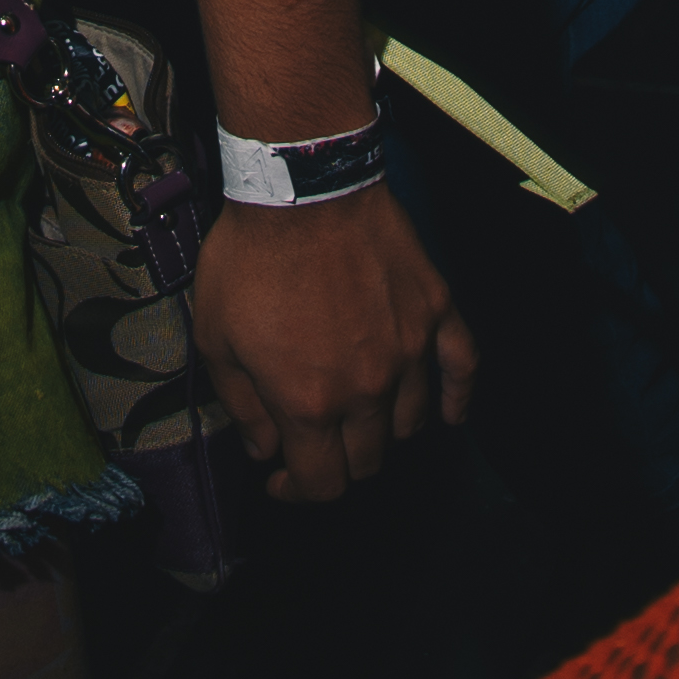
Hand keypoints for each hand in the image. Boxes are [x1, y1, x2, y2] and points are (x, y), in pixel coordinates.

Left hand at [192, 184, 475, 498]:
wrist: (300, 187)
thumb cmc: (251, 258)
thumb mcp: (216, 338)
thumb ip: (242, 406)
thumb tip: (264, 449)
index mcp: (310, 403)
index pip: (322, 483)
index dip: (298, 491)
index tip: (282, 477)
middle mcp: (367, 389)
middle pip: (368, 461)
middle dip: (337, 462)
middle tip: (316, 440)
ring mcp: (409, 351)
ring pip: (409, 424)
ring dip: (383, 431)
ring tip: (360, 415)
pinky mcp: (435, 312)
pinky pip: (462, 368)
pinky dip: (458, 399)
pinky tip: (449, 415)